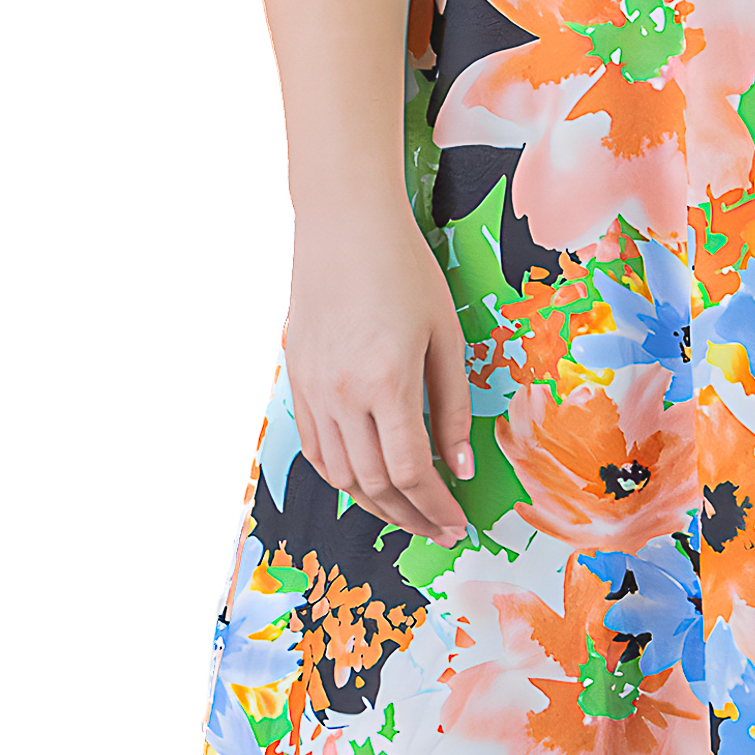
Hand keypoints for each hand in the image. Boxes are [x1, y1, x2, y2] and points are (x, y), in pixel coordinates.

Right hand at [284, 213, 474, 542]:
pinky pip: (316, 450)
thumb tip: (458, 468)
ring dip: (375, 505)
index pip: (410, 472)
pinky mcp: (296, 383)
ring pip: (339, 476)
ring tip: (407, 513)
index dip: (436, 507)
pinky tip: (367, 482)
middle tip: (440, 528)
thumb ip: (452, 407)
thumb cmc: (403, 270)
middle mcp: (341, 395)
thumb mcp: (445, 336)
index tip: (458, 522)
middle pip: (374, 485)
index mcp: (386, 382)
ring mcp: (312, 391)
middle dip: (411, 516)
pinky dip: (341, 477)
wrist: (343, 226)